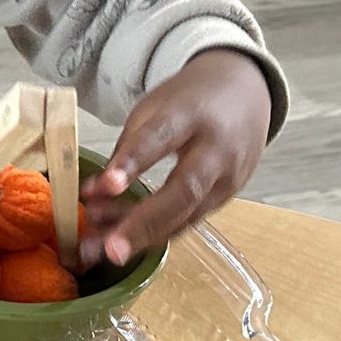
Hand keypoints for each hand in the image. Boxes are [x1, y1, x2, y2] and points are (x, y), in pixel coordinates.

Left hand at [81, 49, 271, 265]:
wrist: (247, 91)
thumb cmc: (191, 100)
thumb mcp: (154, 108)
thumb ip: (127, 150)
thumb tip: (94, 193)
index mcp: (191, 114)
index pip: (160, 138)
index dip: (133, 162)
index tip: (106, 186)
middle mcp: (215, 148)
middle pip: (185, 190)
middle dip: (145, 221)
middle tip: (112, 248)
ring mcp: (228, 176)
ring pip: (187, 215)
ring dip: (144, 236)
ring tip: (102, 248)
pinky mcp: (228, 197)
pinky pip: (190, 221)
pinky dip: (157, 234)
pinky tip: (126, 239)